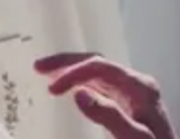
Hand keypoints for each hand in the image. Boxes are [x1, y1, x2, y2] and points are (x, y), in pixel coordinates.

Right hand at [35, 53, 174, 138]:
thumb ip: (109, 116)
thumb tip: (79, 93)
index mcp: (140, 87)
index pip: (101, 67)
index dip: (74, 72)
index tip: (51, 88)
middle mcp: (137, 85)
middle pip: (98, 63)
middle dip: (68, 63)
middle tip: (39, 67)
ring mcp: (132, 94)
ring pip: (97, 73)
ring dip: (72, 70)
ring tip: (46, 73)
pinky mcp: (128, 105)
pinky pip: (100, 86)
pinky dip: (81, 83)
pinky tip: (69, 88)